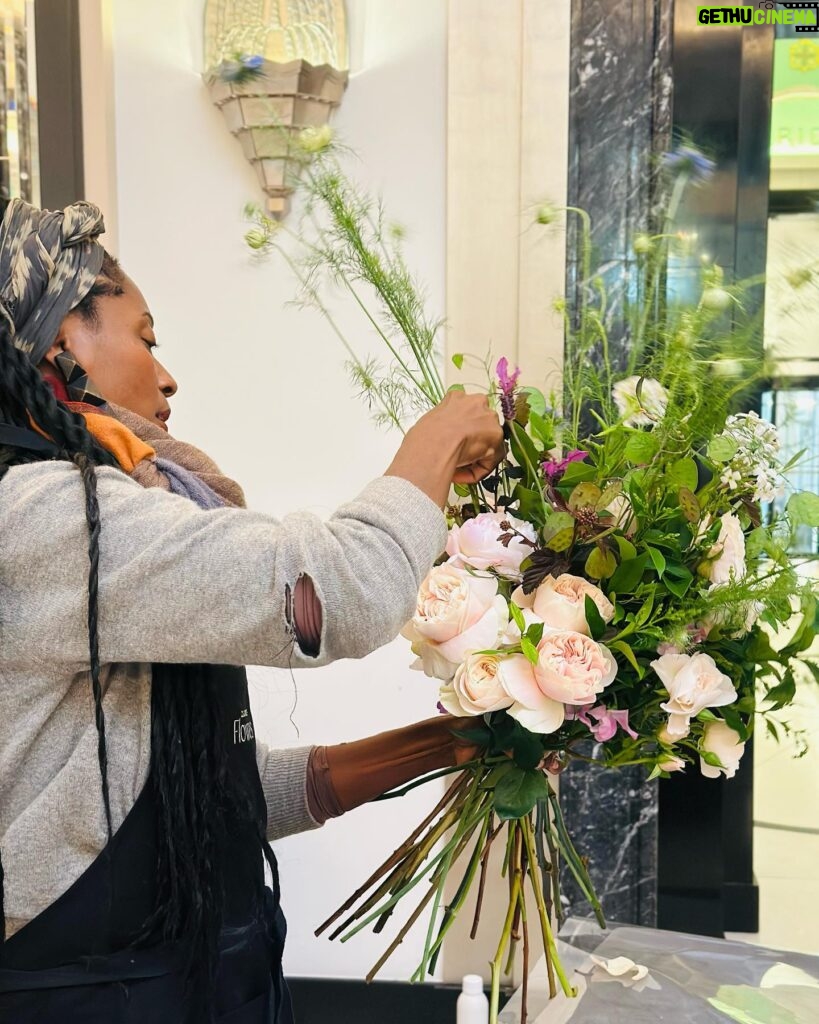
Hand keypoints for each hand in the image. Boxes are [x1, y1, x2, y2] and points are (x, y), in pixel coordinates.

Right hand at [385, 391, 504, 506]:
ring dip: (474, 458)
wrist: (433, 447)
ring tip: (456, 470)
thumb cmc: (424, 437)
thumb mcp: (428, 422)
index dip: (459, 429)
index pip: (465, 411)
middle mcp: (476, 403)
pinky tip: (459, 475)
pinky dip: (476, 471)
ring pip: (487, 443)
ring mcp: (489, 418)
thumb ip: (442, 424)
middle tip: (457, 456)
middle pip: (480, 424)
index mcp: (457, 397)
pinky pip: (488, 460)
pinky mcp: (496, 437)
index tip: (451, 442)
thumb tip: (442, 437)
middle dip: (471, 442)